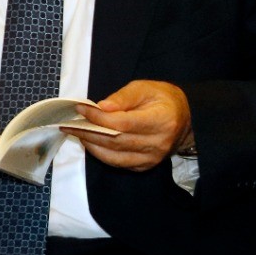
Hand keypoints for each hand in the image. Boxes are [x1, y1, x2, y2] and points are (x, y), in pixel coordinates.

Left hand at [73, 79, 191, 171]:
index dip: (98, 118)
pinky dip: (101, 153)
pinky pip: (118, 163)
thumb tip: (101, 107)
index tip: (81, 109)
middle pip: (115, 141)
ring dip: (91, 144)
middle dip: (88, 132)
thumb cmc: (163, 99)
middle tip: (70, 123)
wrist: (185, 119)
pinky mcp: (145, 166)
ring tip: (76, 132)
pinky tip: (91, 142)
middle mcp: (157, 143)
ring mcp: (152, 158)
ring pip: (113, 156)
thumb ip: (123, 97)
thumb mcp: (145, 88)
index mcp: (161, 120)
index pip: (123, 123)